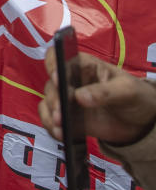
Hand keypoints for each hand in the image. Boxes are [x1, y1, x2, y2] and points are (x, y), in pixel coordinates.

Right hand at [39, 51, 155, 145]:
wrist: (141, 123)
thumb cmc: (135, 96)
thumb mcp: (127, 90)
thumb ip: (105, 92)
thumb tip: (80, 97)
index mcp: (83, 65)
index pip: (58, 55)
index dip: (53, 64)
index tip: (57, 79)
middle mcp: (71, 80)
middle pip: (51, 84)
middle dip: (54, 98)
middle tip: (60, 111)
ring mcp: (68, 100)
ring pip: (48, 103)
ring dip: (50, 114)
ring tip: (60, 126)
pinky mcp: (68, 118)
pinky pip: (51, 121)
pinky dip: (51, 127)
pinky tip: (60, 134)